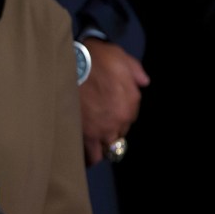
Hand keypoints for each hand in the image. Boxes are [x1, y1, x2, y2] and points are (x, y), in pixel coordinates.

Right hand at [80, 39, 149, 165]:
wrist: (71, 65)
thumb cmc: (96, 59)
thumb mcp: (122, 57)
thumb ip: (135, 72)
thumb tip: (143, 82)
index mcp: (131, 104)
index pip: (130, 119)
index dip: (119, 116)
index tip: (109, 112)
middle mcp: (119, 121)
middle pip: (119, 136)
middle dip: (111, 133)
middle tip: (99, 127)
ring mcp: (101, 130)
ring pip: (107, 150)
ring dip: (102, 149)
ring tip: (94, 147)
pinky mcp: (84, 135)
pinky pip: (90, 154)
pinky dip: (88, 156)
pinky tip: (84, 156)